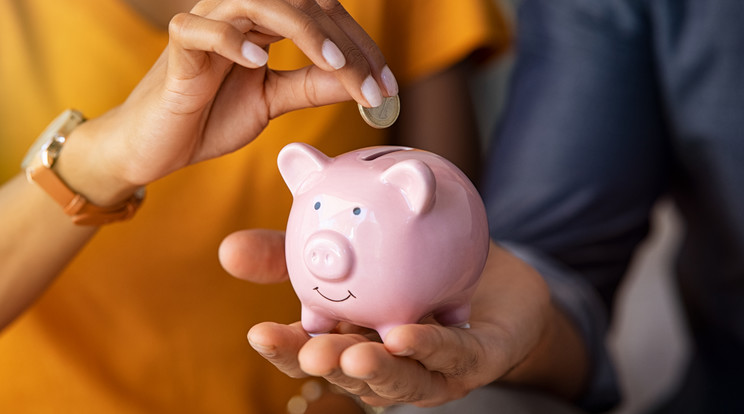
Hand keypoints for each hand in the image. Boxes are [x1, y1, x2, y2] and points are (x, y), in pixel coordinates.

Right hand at [59, 0, 396, 204]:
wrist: (156, 145)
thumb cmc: (210, 117)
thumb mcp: (272, 101)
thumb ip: (311, 87)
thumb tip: (358, 82)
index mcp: (264, 24)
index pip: (323, 17)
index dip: (360, 48)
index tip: (388, 86)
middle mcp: (239, 14)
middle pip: (302, 4)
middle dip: (345, 43)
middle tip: (374, 85)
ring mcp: (207, 24)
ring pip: (259, 4)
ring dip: (304, 32)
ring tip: (334, 67)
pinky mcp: (178, 48)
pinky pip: (201, 29)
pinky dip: (230, 40)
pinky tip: (258, 62)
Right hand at [221, 232, 587, 407]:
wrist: (489, 269)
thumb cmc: (413, 267)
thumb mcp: (350, 251)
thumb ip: (293, 253)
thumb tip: (227, 248)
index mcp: (352, 339)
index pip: (312, 351)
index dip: (286, 348)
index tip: (258, 333)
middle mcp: (386, 362)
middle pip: (349, 372)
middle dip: (327, 367)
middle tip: (310, 352)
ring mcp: (430, 369)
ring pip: (401, 379)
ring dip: (376, 371)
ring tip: (353, 356)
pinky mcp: (474, 361)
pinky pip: (452, 357)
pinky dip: (430, 348)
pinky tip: (408, 334)